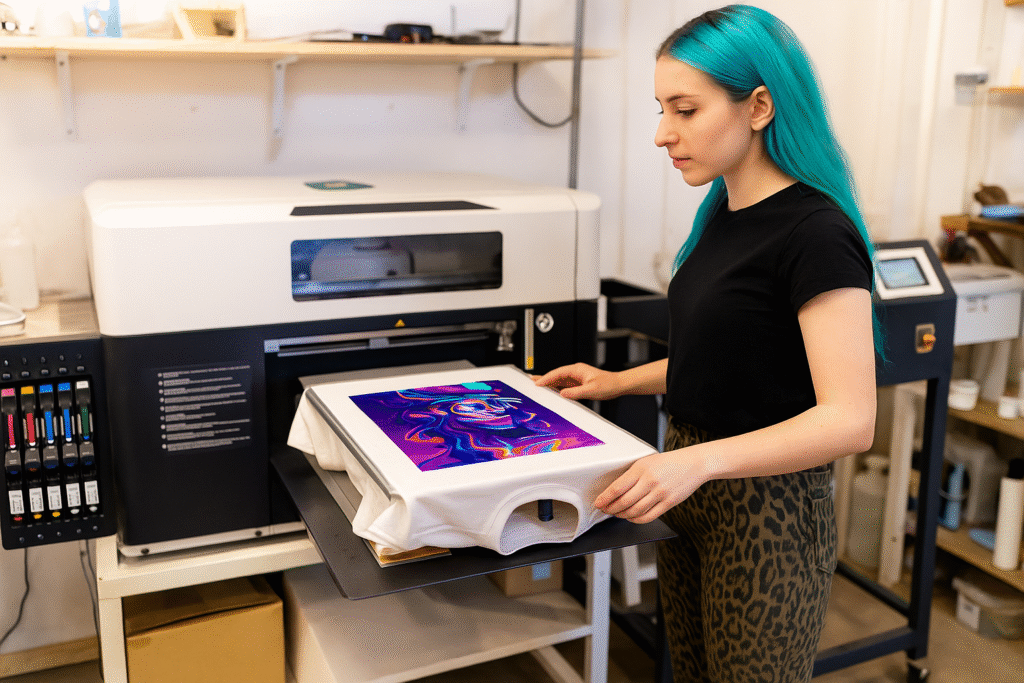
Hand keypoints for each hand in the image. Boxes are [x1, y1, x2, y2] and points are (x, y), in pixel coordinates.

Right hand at [532, 363, 622, 400]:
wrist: (618, 385)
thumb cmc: (609, 384)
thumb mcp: (592, 389)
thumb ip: (576, 392)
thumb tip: (562, 394)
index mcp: (577, 369)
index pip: (557, 373)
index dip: (546, 378)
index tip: (537, 383)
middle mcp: (575, 372)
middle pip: (555, 375)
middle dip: (543, 378)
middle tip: (530, 381)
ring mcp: (576, 378)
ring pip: (558, 380)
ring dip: (548, 383)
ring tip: (536, 386)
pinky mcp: (578, 384)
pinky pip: (564, 386)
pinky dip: (556, 388)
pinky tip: (550, 392)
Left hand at [594, 449, 710, 523]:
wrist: (694, 464)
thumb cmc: (668, 462)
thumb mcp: (646, 461)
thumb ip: (632, 475)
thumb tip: (614, 490)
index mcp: (641, 468)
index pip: (617, 487)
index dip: (605, 498)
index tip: (598, 503)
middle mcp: (650, 481)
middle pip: (624, 502)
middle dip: (611, 509)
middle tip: (605, 510)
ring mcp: (660, 493)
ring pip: (634, 511)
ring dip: (622, 515)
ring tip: (616, 514)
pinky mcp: (668, 503)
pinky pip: (648, 516)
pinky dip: (636, 519)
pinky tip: (631, 517)